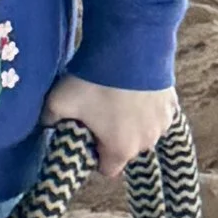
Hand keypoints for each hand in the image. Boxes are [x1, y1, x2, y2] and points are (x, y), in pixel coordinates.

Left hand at [41, 76, 177, 177]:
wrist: (129, 48)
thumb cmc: (93, 81)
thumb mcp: (58, 101)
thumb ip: (48, 119)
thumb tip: (45, 125)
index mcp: (120, 150)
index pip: (107, 169)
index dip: (94, 156)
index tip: (86, 136)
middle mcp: (146, 143)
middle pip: (125, 149)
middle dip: (112, 137)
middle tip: (98, 112)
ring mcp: (162, 123)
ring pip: (143, 131)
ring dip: (132, 122)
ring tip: (117, 97)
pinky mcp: (172, 104)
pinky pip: (156, 114)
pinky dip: (146, 107)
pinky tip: (134, 89)